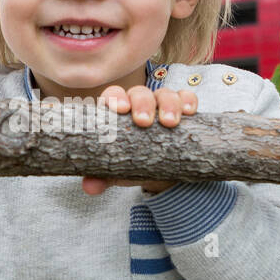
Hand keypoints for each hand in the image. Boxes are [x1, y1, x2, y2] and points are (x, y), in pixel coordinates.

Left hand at [81, 85, 196, 195]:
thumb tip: (90, 187)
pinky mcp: (183, 110)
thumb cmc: (133, 164)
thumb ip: (102, 177)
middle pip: (140, 92)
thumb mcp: (118, 172)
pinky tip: (189, 112)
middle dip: (142, 103)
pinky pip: (187, 98)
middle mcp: (139, 104)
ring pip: (164, 94)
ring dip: (168, 104)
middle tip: (144, 122)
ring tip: (169, 123)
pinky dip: (188, 101)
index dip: (116, 97)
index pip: (113, 96)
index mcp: (119, 113)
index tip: (121, 109)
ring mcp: (162, 104)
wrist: (162, 173)